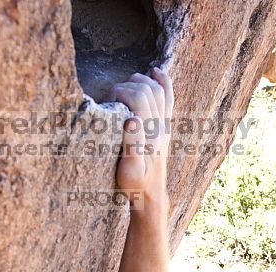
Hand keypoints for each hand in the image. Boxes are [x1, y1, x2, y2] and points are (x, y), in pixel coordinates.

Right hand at [114, 68, 173, 202]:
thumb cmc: (135, 186)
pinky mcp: (164, 128)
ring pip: (158, 91)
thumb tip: (131, 118)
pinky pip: (168, 98)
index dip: (122, 91)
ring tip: (126, 82)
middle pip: (148, 91)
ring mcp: (164, 126)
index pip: (139, 99)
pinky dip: (163, 81)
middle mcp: (161, 127)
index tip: (107, 99)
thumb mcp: (129, 171)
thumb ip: (132, 145)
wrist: (150, 197)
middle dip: (128, 86)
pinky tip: (155, 71)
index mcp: (151, 134)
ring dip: (142, 81)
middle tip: (112, 94)